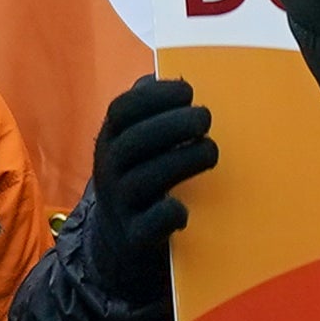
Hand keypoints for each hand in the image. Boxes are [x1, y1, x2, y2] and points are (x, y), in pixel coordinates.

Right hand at [87, 73, 215, 248]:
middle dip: (172, 125)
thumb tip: (172, 78)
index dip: (154, 97)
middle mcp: (109, 170)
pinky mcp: (134, 237)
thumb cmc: (140, 178)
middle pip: (132, 142)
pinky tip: (186, 206)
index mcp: (110, 141)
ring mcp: (120, 204)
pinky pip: (148, 225)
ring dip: (181, 161)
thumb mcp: (135, 144)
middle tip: (205, 118)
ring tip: (210, 151)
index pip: (121, 111)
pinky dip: (168, 213)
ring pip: (142, 180)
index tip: (188, 91)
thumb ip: (149, 113)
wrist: (118, 241)